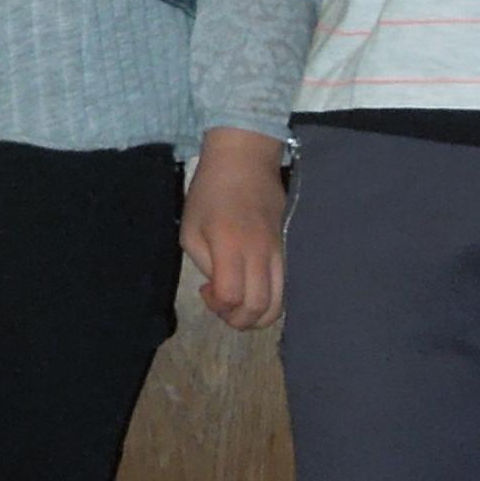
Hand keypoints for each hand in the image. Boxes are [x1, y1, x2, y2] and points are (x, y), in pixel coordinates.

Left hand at [184, 127, 286, 325]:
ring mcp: (279, 252)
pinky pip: (286, 287)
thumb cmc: (210, 192)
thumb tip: (221, 286)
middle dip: (238, 319)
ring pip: (279, 303)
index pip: (232, 296)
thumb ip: (204, 263)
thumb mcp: (191, 228)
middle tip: (222, 304)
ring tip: (239, 301)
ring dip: (257, 315)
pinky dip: (270, 300)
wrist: (245, 161)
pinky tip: (253, 287)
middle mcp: (260, 253)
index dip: (217, 306)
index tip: (205, 290)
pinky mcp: (288, 250)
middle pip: (260, 308)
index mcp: (231, 246)